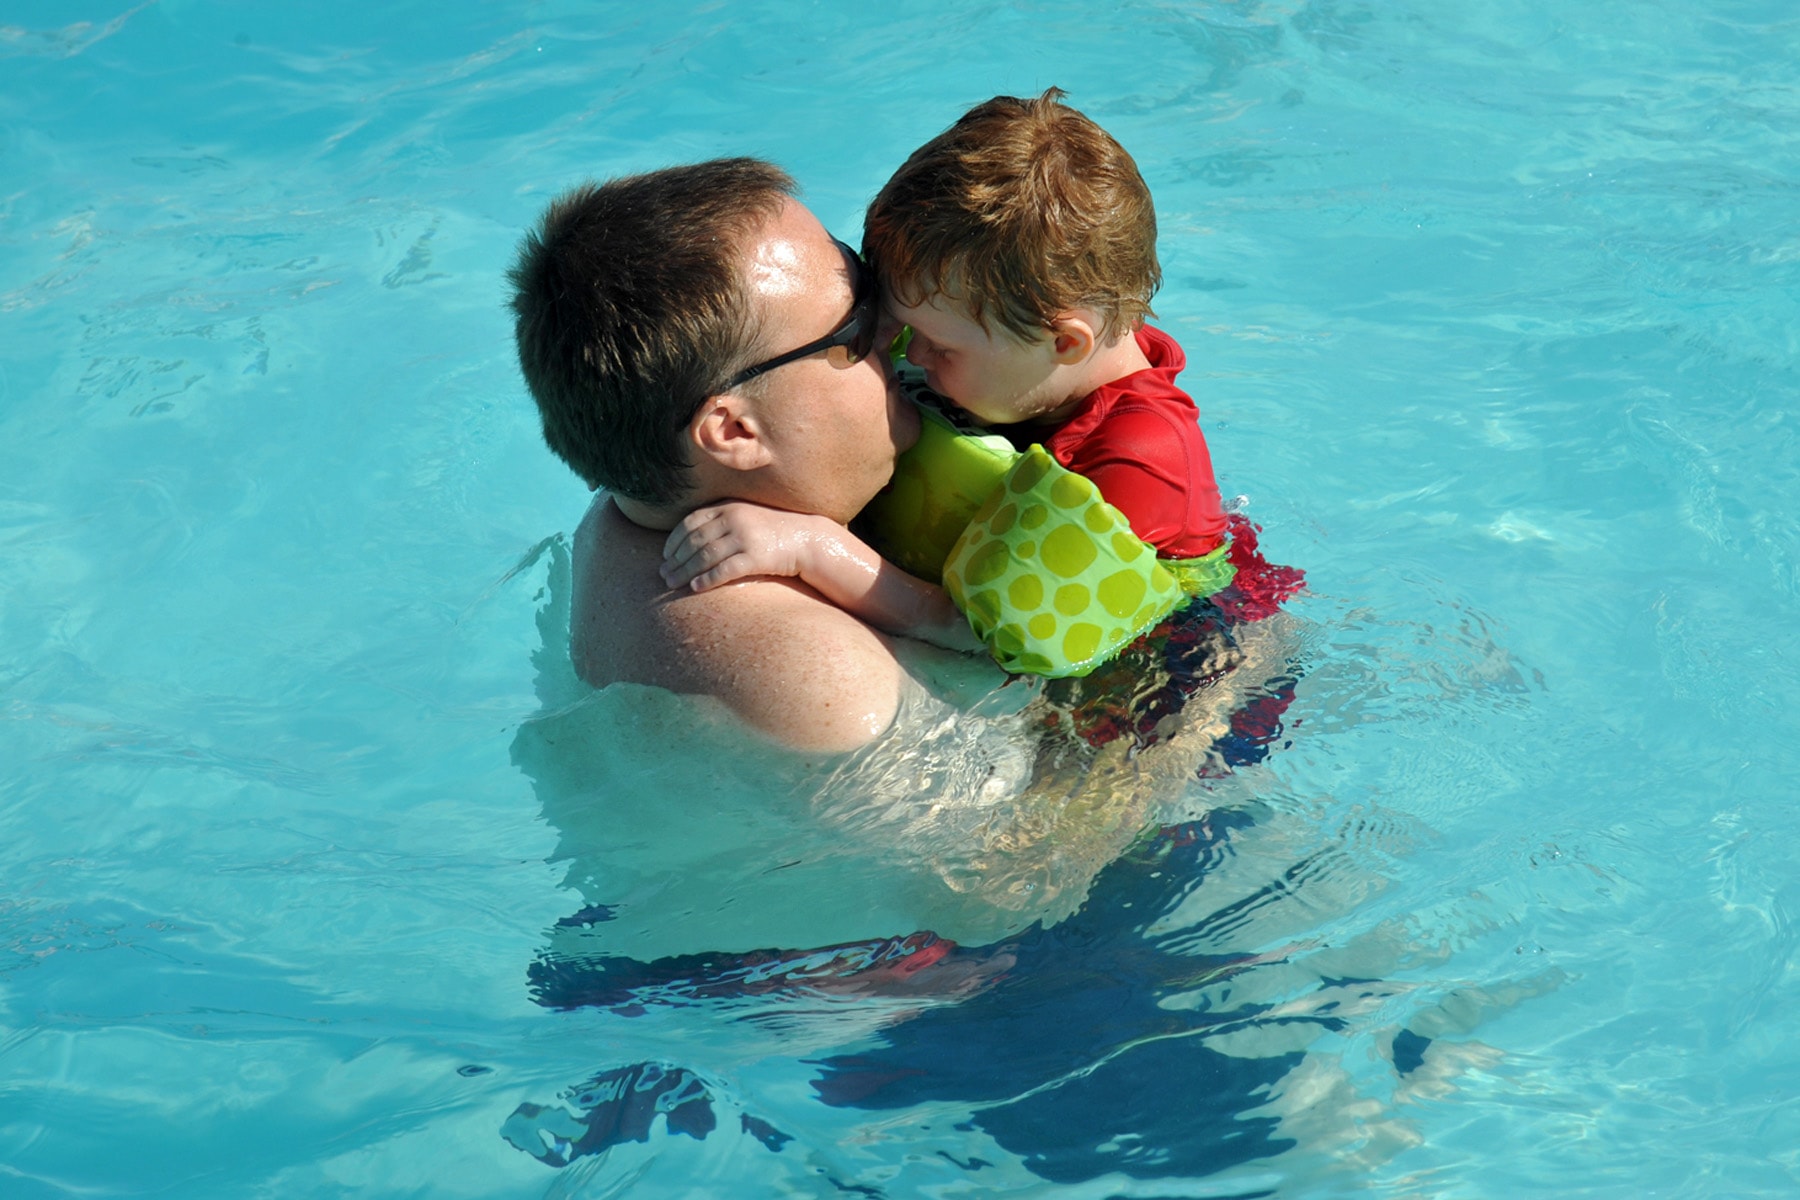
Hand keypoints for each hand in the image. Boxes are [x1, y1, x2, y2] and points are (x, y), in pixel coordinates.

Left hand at [660, 502, 833, 592]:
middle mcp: (734, 519)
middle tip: (662, 574)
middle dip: (674, 559)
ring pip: (704, 556)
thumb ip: (721, 520)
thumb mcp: (745, 515)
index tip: (665, 555)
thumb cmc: (772, 530)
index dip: (673, 540)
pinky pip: (725, 570)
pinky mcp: (757, 557)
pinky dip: (707, 580)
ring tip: (671, 583)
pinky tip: (695, 588)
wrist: (807, 538)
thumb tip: (691, 538)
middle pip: (694, 541)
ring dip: (684, 572)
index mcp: (728, 506)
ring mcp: (745, 537)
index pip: (690, 522)